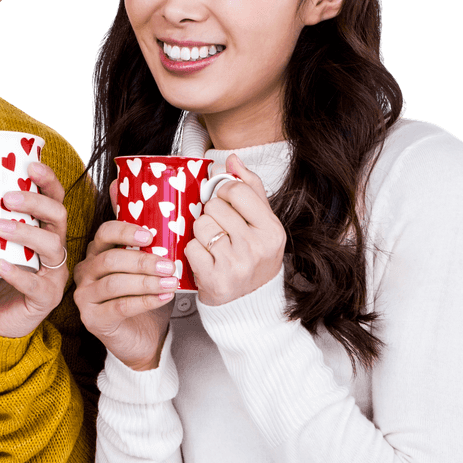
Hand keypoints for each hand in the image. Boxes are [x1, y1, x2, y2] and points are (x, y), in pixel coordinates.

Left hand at [0, 161, 69, 338]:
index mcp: (42, 227)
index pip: (52, 196)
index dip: (47, 179)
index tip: (31, 164)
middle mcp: (54, 246)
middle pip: (58, 215)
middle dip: (36, 202)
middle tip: (6, 197)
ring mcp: (53, 273)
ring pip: (52, 247)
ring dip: (27, 233)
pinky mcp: (45, 298)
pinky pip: (35, 285)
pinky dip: (17, 274)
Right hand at [72, 178, 178, 370]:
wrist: (143, 340)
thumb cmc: (145, 298)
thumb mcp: (146, 266)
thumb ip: (143, 237)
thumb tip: (137, 193)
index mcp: (96, 254)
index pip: (103, 234)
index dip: (125, 231)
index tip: (151, 235)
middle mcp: (85, 273)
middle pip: (110, 260)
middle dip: (143, 261)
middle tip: (170, 264)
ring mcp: (85, 297)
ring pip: (114, 283)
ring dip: (146, 281)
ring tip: (172, 282)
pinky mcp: (93, 319)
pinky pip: (119, 306)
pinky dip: (145, 301)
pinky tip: (165, 297)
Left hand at [185, 154, 286, 305]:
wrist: (250, 303)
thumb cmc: (253, 258)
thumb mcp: (262, 224)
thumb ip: (249, 188)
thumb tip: (231, 159)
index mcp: (272, 230)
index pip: (236, 190)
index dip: (222, 192)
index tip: (223, 202)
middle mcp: (256, 247)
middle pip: (214, 207)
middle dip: (210, 214)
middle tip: (219, 229)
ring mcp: (236, 264)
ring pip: (200, 225)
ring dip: (200, 232)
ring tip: (212, 244)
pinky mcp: (214, 279)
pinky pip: (190, 248)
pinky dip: (192, 251)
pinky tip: (205, 259)